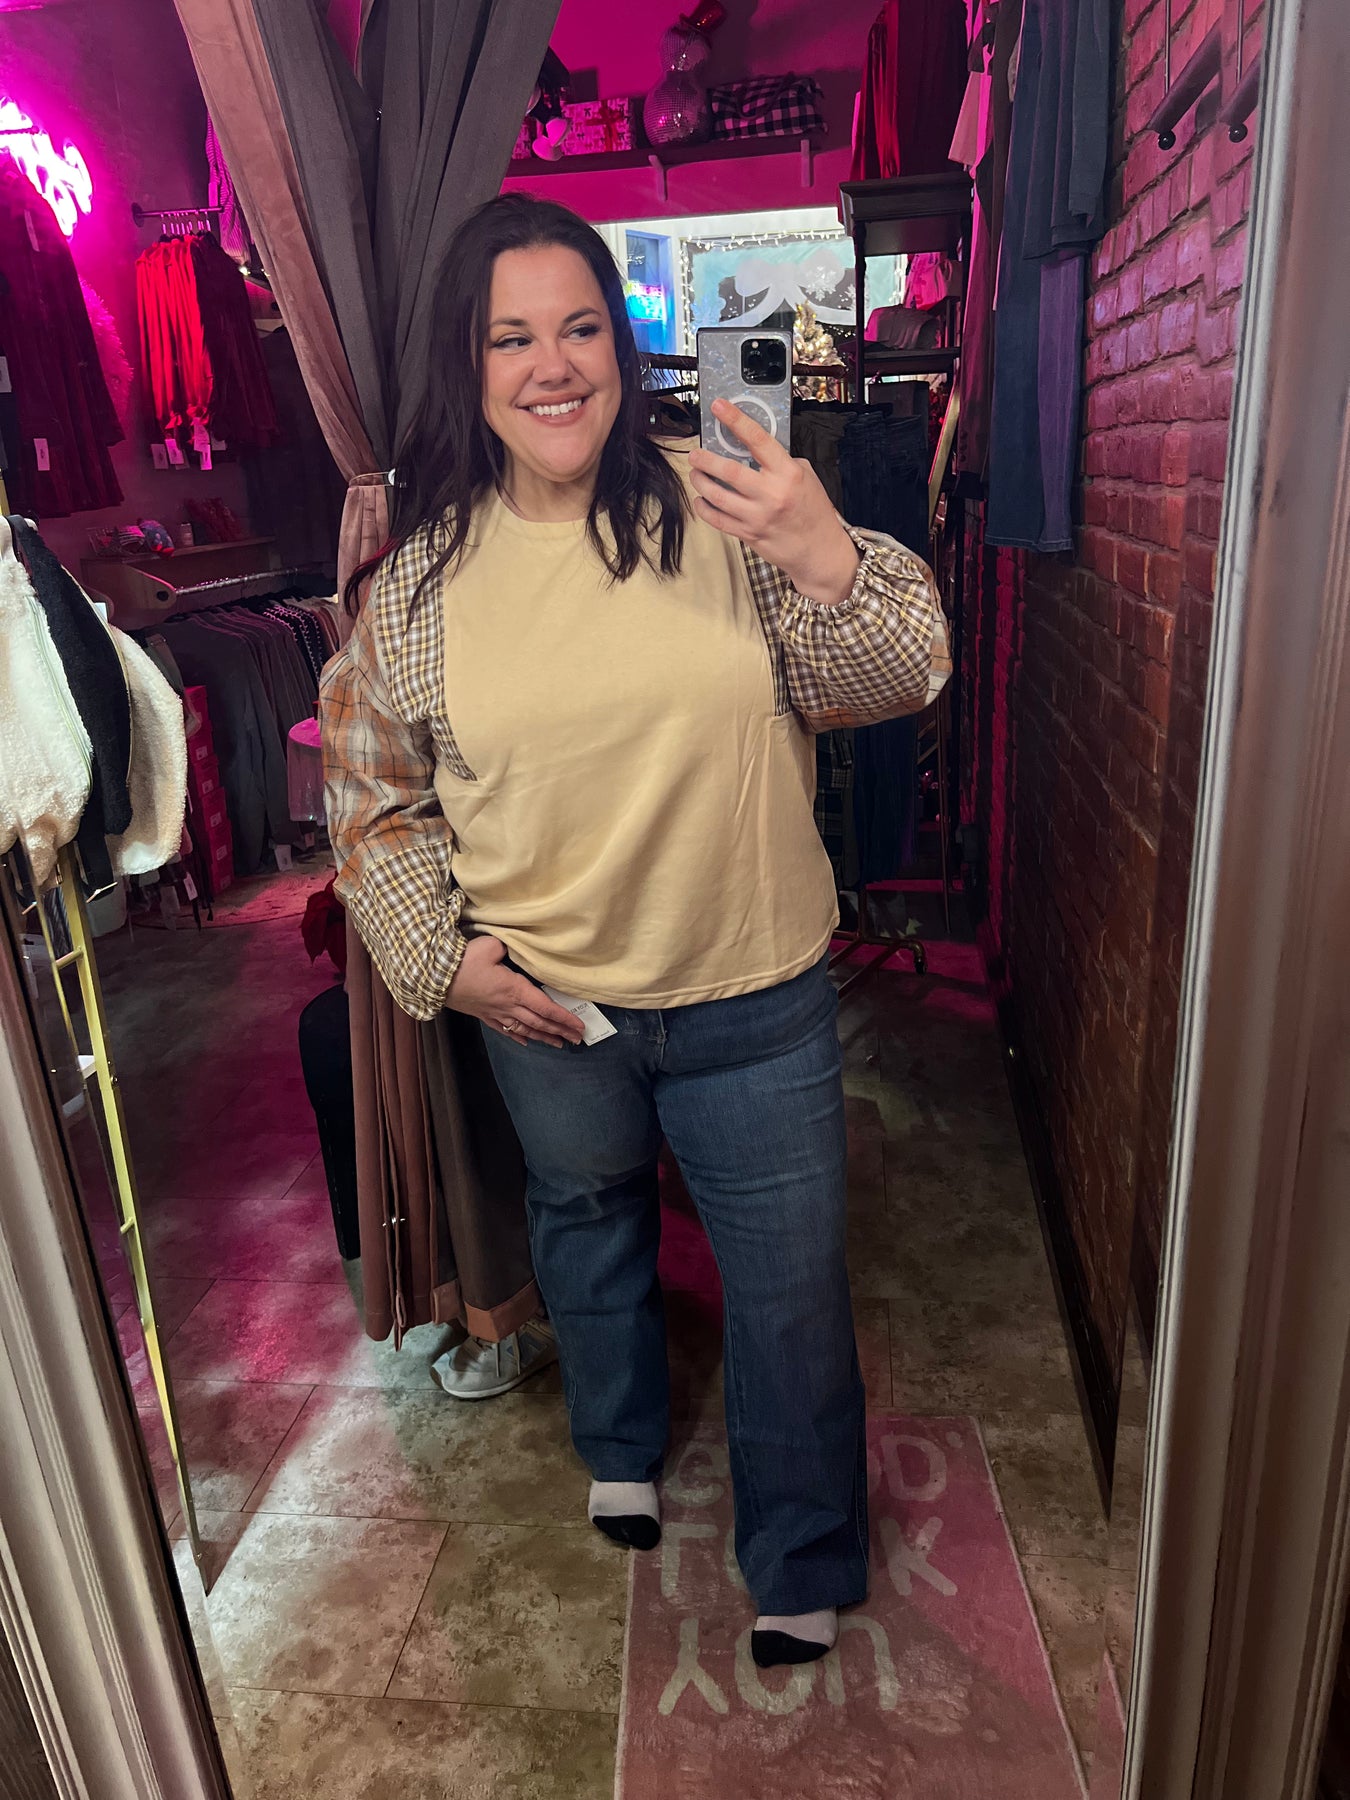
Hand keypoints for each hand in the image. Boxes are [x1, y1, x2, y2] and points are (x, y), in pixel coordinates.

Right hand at [447, 935, 584, 1047]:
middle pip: (539, 1022)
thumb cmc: (462, 962)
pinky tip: (526, 1041)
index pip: (546, 1008)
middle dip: (560, 1031)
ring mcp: (495, 1013)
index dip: (564, 1018)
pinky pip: (504, 1029)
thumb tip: (513, 948)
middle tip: (577, 1039)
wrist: (433, 979)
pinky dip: (518, 1037)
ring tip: (559, 1044)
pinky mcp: (482, 1015)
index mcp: (514, 990)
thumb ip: (507, 947)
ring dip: (544, 1037)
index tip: (579, 1027)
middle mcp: (508, 1006)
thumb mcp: (490, 946)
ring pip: (525, 1029)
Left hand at [688, 398, 860, 605]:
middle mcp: (771, 494)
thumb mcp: (806, 476)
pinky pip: (718, 520)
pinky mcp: (748, 535)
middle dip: (706, 459)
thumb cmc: (813, 510)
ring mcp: (758, 517)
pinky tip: (701, 499)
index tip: (718, 406)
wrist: (819, 550)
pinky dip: (705, 508)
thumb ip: (780, 462)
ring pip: (718, 496)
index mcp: (788, 473)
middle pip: (729, 471)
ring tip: (695, 473)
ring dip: (701, 482)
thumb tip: (754, 448)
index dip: (735, 420)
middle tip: (695, 453)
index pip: (757, 439)